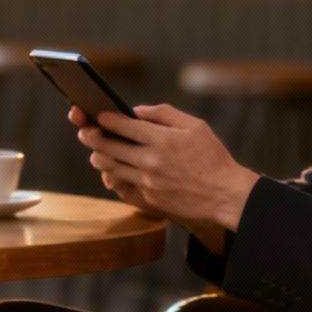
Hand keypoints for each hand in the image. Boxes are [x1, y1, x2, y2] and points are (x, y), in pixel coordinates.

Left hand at [73, 103, 258, 232]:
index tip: (96, 114)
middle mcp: (151, 162)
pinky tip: (113, 170)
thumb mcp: (195, 125)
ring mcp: (148, 184)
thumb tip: (136, 111)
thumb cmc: (212, 157)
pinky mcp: (149, 200)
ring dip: (99, 157)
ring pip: (109, 168)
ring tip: (98, 150)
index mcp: (162, 140)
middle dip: (91, 136)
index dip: (104, 118)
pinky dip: (113, 177)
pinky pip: (121, 188)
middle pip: (107, 147)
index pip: (122, 125)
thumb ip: (163, 114)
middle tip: (85, 131)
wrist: (226, 195)